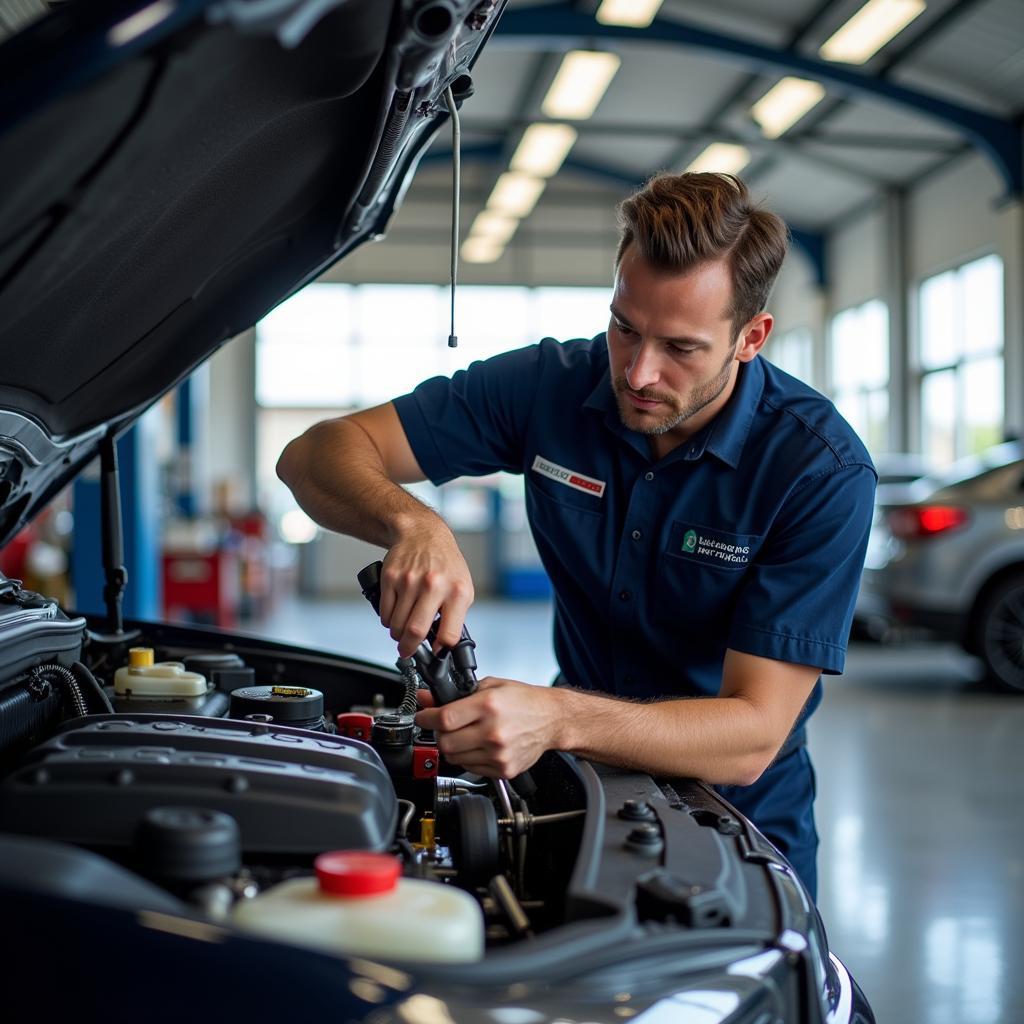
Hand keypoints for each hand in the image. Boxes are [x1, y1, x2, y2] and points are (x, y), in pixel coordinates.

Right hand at [379, 523, 473, 656]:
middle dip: (408, 648)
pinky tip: (395, 614)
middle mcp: (433, 585)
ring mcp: (410, 581)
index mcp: (456, 591)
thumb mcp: (462, 588)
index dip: (440, 649)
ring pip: (396, 624)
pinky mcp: (390, 578)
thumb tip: (442, 644)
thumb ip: (456, 616)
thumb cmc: (445, 564)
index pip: (448, 633)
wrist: (423, 534)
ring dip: (397, 634)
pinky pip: (384, 612)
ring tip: (401, 629)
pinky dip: (387, 620)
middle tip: (407, 650)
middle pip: (415, 631)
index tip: (435, 652)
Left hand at [415, 677, 560, 777]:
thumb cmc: (524, 701)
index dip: (426, 718)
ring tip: (464, 735)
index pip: (444, 719)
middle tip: (444, 726)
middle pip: (445, 742)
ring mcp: (498, 754)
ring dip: (452, 747)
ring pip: (455, 758)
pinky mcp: (503, 769)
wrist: (552, 719)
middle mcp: (493, 732)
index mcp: (489, 706)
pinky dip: (468, 758)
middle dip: (438, 733)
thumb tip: (427, 699)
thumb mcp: (490, 686)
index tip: (423, 716)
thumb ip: (456, 693)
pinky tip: (478, 745)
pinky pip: (471, 768)